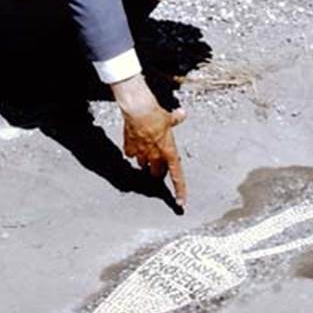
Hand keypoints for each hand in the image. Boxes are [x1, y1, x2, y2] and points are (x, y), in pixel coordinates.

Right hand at [111, 74, 186, 206]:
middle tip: (158, 159)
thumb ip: (176, 118)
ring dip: (144, 160)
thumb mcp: (170, 117)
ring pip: (143, 164)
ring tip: (145, 147)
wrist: (138, 109)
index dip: (180, 191)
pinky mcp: (130, 148)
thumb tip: (182, 113)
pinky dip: (132, 150)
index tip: (181, 203)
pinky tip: (133, 142)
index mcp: (169, 151)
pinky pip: (131, 155)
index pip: (177, 176)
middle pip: (156, 173)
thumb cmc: (156, 114)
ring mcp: (142, 154)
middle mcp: (156, 156)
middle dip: (157, 169)